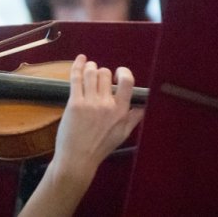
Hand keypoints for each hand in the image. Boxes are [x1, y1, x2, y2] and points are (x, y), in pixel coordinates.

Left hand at [18, 54, 144, 216]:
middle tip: (98, 76)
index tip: (118, 73)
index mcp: (121, 111)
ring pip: (91, 73)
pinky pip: (76, 78)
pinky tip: (80, 59)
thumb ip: (134, 118)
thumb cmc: (100, 148)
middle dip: (102, 72)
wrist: (78, 158)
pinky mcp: (74, 103)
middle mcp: (107, 105)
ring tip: (89, 68)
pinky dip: (77, 66)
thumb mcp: (123, 134)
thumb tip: (142, 105)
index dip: (123, 72)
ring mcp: (90, 103)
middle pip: (105, 74)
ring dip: (90, 67)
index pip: (127, 82)